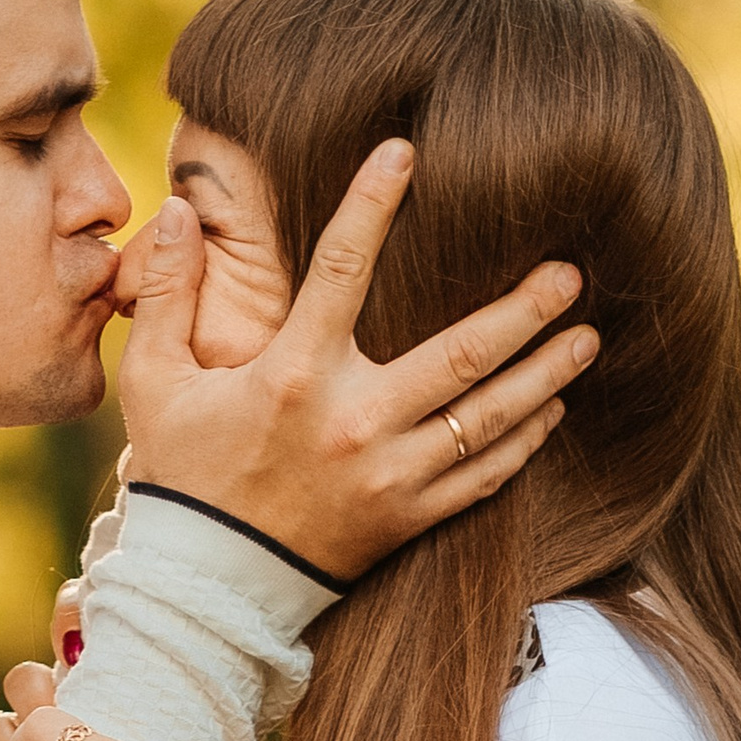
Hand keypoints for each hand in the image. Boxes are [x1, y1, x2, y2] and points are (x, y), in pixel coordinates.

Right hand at [116, 144, 596, 582]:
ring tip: (587, 335)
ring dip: (546, 372)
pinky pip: (486, 475)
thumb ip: (165, 294)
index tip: (405, 151)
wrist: (208, 589)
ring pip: (491, 415)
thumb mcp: (154, 382)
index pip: (343, 270)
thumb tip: (180, 213)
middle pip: (463, 353)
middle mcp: (355, 422)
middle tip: (569, 272)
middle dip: (524, 309)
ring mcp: (392, 474)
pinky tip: (551, 406)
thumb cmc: (183, 477)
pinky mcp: (410, 517)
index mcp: (293, 376)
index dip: (373, 204)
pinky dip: (525, 439)